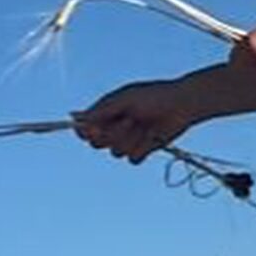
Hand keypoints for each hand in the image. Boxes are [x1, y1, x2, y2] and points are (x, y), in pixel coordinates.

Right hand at [72, 79, 197, 164]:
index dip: (86, 132)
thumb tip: (73, 117)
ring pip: (116, 152)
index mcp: (107, 113)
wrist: (182, 105)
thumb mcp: (123, 100)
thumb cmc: (153, 96)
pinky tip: (152, 136)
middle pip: (98, 144)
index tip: (94, 128)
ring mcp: (128, 140)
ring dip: (130, 139)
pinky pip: (133, 159)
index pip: (85, 129)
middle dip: (112, 134)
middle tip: (128, 120)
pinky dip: (142, 148)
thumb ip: (100, 111)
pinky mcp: (142, 150)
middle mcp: (115, 128)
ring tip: (144, 124)